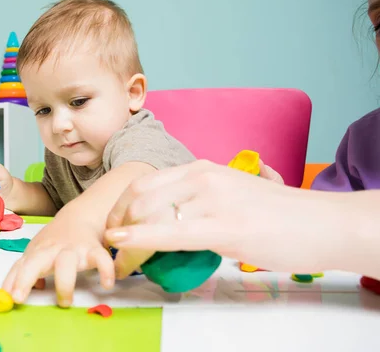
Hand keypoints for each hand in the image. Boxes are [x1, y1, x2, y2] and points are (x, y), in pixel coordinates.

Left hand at [2, 218, 114, 307]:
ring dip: (64, 283)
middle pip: (36, 261)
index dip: (13, 281)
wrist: (81, 216)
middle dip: (26, 278)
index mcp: (37, 252)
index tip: (8, 297)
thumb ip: (21, 273)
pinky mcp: (94, 250)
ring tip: (65, 302)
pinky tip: (106, 285)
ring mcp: (73, 249)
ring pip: (66, 263)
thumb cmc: (55, 240)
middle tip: (19, 297)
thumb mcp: (36, 253)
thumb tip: (7, 294)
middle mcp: (52, 250)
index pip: (22, 266)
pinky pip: (101, 260)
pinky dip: (105, 271)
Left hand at [104, 160, 346, 274]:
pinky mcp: (226, 227)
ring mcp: (214, 199)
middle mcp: (203, 177)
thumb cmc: (278, 215)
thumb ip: (201, 202)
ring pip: (150, 214)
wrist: (323, 223)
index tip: (114, 231)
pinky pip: (172, 232)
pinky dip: (140, 238)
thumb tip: (176, 219)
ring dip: (126, 243)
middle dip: (116, 225)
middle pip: (139, 197)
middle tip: (111, 251)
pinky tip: (123, 246)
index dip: (120, 209)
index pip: (144, 183)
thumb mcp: (232, 196)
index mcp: (202, 169)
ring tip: (119, 264)